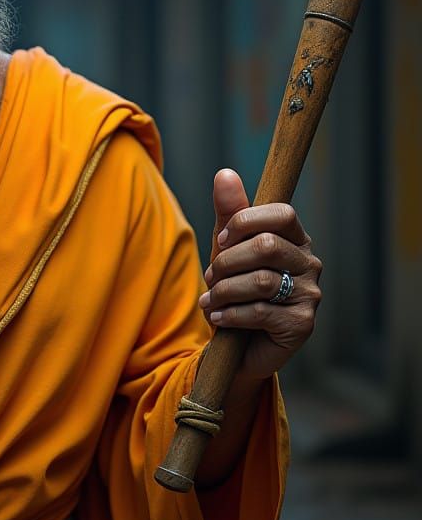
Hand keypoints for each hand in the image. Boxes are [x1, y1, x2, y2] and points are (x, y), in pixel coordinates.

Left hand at [198, 169, 321, 380]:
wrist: (237, 345)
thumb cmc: (234, 289)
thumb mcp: (226, 248)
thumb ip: (228, 213)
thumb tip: (225, 173)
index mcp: (295, 239)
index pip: (281, 214)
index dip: (245, 222)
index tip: (222, 240)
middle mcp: (309, 264)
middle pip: (266, 246)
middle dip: (227, 261)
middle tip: (210, 276)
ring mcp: (311, 295)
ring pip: (261, 280)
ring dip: (223, 290)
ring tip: (209, 300)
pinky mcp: (302, 324)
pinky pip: (260, 311)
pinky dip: (230, 314)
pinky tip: (217, 317)